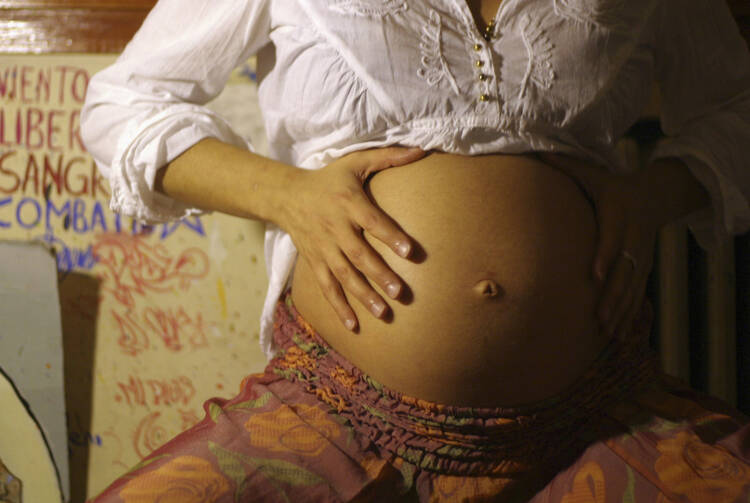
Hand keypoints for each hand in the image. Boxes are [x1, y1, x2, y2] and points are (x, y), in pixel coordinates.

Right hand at [282, 146, 425, 330]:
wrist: (286, 196)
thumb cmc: (328, 179)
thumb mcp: (354, 162)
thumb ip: (388, 157)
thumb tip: (422, 150)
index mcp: (348, 203)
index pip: (372, 221)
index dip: (390, 236)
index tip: (410, 251)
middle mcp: (335, 228)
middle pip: (359, 255)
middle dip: (379, 275)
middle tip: (401, 292)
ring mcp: (323, 249)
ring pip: (344, 277)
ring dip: (363, 296)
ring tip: (384, 313)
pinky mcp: (315, 262)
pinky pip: (327, 288)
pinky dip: (339, 307)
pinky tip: (354, 325)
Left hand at [537, 153, 659, 339]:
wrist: (654, 195)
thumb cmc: (613, 185)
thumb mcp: (593, 173)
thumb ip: (566, 165)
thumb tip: (538, 151)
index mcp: (619, 214)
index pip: (612, 238)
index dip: (605, 256)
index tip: (596, 275)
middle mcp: (633, 238)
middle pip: (624, 270)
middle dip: (612, 295)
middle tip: (599, 317)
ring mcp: (640, 256)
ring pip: (632, 287)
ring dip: (620, 311)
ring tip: (608, 332)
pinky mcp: (643, 268)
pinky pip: (637, 293)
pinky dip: (629, 314)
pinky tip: (617, 333)